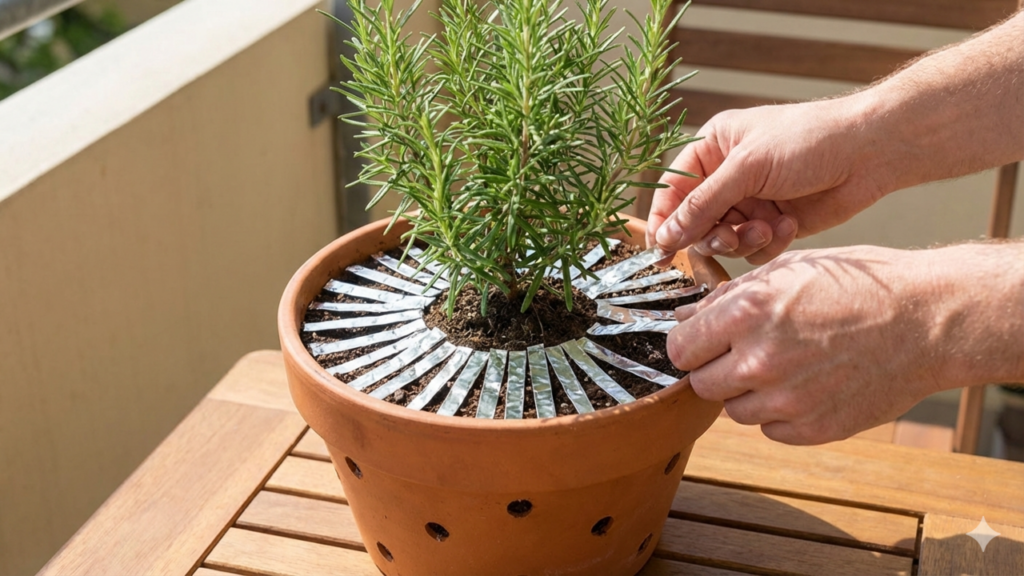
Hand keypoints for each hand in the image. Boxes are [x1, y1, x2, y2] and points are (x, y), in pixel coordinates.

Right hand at [647, 98, 889, 264]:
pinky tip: (789, 224)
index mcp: (712, 149)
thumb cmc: (808, 140)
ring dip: (743, 240)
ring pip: (725, 240)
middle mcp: (727, 177)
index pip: (672, 191)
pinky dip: (768, 243)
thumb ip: (703, 204)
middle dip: (712, 234)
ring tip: (767, 227)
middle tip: (728, 237)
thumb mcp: (747, 167)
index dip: (664, 221)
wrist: (868, 152)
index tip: (660, 250)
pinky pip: (753, 249)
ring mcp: (750, 202)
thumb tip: (667, 235)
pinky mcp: (773, 223)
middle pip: (695, 222)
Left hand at [667, 246, 950, 443]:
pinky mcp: (812, 429)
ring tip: (786, 365)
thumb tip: (684, 318)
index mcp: (746, 314)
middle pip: (701, 384)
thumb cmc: (857, 285)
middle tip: (747, 352)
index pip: (680, 349)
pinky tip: (808, 385)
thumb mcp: (787, 270)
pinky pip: (771, 429)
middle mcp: (759, 360)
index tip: (703, 342)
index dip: (690, 344)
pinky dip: (781, 413)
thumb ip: (728, 297)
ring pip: (734, 410)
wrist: (925, 320)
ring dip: (748, 392)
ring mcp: (786, 400)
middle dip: (716, 369)